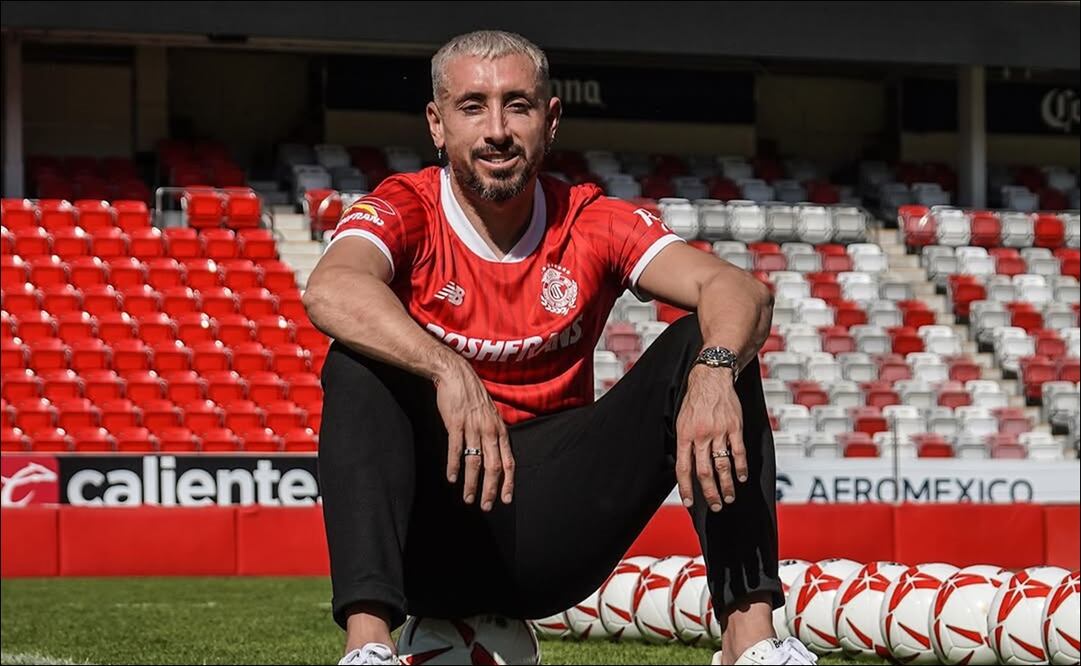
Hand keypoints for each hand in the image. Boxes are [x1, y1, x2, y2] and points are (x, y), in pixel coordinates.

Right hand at [434, 357, 514, 510]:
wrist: (457, 375)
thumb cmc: (473, 396)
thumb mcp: (490, 415)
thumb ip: (493, 435)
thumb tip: (495, 456)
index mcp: (500, 430)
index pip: (509, 462)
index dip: (508, 482)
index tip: (506, 499)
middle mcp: (489, 431)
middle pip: (493, 467)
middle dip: (490, 489)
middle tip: (485, 506)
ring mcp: (473, 428)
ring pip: (474, 462)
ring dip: (471, 483)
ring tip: (468, 498)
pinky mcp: (456, 424)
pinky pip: (455, 449)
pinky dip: (453, 466)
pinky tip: (451, 478)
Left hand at [675, 365, 748, 511]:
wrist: (711, 378)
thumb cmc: (695, 400)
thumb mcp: (681, 421)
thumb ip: (685, 444)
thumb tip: (686, 467)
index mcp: (685, 435)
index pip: (683, 468)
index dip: (686, 488)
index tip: (689, 503)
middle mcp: (701, 435)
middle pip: (704, 471)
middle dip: (709, 493)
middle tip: (715, 506)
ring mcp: (719, 432)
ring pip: (722, 465)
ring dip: (726, 485)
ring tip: (728, 497)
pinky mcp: (734, 427)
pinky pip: (738, 451)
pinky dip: (740, 467)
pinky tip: (741, 477)